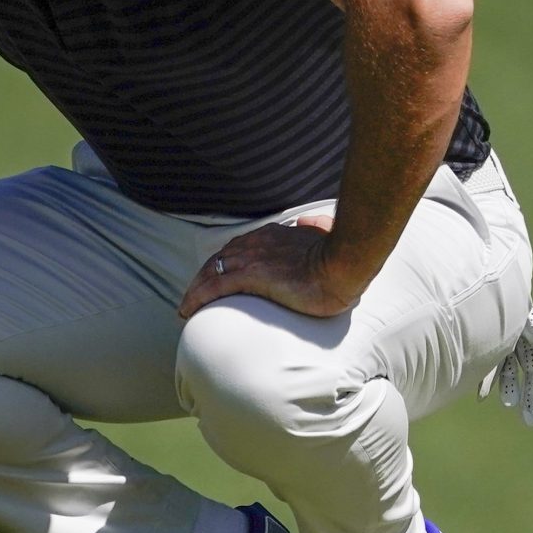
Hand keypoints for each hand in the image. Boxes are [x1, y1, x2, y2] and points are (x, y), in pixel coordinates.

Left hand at [178, 216, 366, 320]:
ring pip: (210, 272)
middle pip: (219, 258)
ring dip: (194, 289)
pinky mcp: (251, 275)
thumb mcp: (325, 237)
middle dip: (203, 276)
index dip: (224, 262)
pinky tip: (187, 311)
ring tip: (187, 306)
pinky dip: (196, 298)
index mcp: (274, 235)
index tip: (218, 274)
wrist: (346, 263)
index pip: (238, 248)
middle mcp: (258, 243)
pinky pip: (213, 287)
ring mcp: (252, 258)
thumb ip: (315, 228)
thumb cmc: (343, 258)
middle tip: (194, 294)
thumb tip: (311, 221)